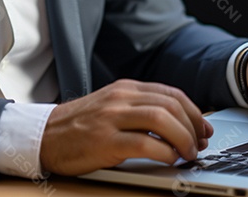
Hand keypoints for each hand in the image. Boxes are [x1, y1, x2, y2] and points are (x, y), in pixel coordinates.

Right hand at [39, 79, 212, 175]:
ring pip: (162, 119)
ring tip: (188, 153)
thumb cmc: (79, 126)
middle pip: (171, 104)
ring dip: (183, 138)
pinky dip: (164, 152)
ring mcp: (112, 118)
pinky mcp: (105, 141)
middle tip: (200, 144)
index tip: (203, 128)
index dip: (194, 112)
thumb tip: (177, 124)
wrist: (44, 136)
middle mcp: (120, 98)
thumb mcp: (111, 107)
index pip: (171, 93)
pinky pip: (145, 144)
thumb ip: (139, 109)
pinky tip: (168, 159)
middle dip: (193, 126)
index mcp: (125, 89)